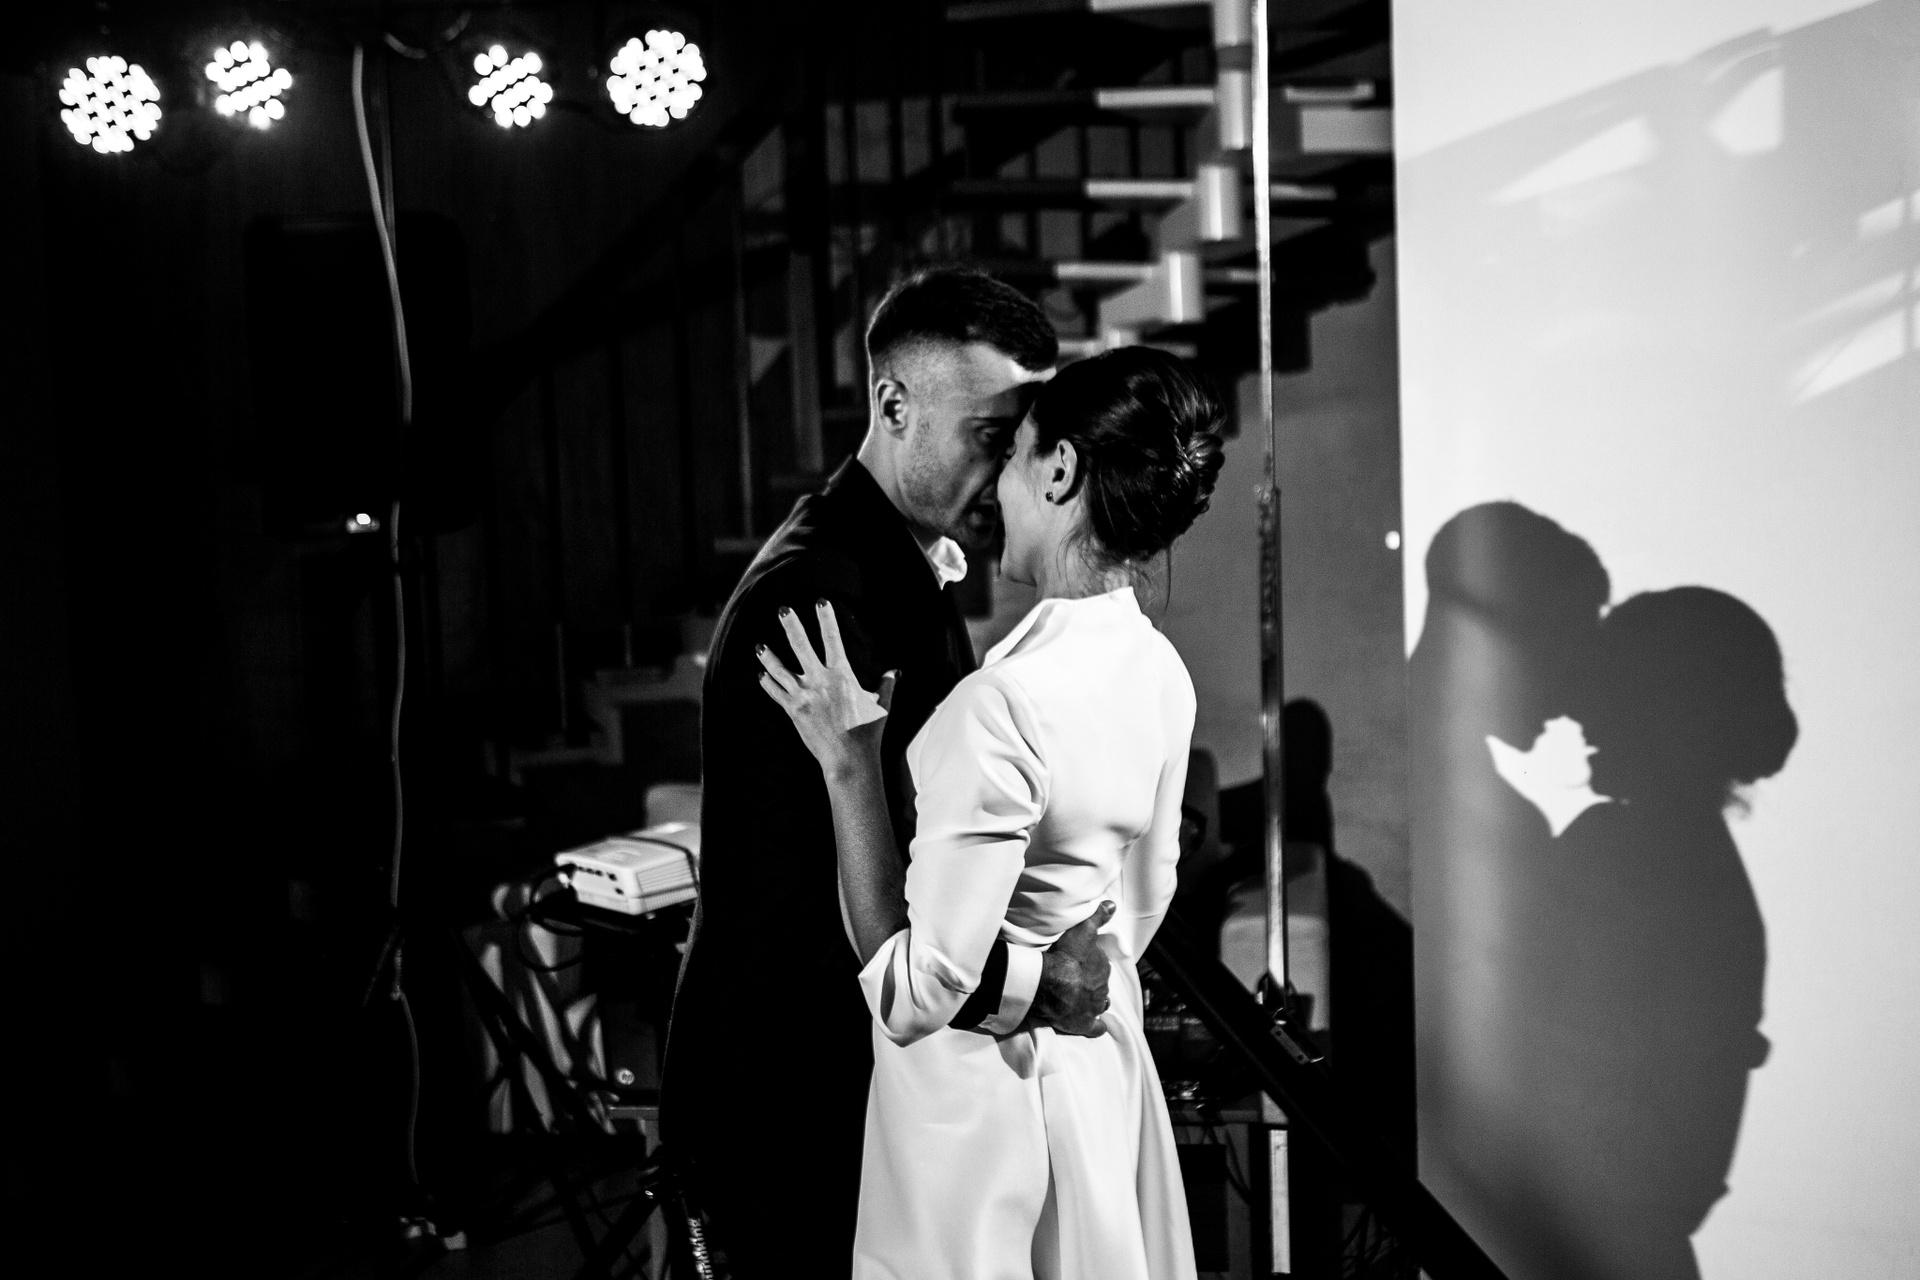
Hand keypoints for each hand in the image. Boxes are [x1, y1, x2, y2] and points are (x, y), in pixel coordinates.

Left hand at [757, 601, 895, 779]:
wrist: (849, 760)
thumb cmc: (869, 732)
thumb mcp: (882, 705)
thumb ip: (886, 685)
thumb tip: (895, 671)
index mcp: (842, 675)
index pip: (833, 639)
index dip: (826, 618)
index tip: (821, 601)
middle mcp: (819, 681)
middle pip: (801, 646)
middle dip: (791, 625)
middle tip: (783, 609)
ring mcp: (803, 696)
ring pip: (780, 669)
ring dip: (769, 656)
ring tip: (758, 645)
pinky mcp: (793, 711)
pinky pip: (775, 693)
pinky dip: (767, 683)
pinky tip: (761, 674)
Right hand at [1024, 902, 1115, 1038]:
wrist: (1049, 983)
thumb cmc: (1065, 955)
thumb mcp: (1083, 930)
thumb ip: (1098, 916)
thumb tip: (1112, 905)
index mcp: (1103, 967)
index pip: (1101, 965)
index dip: (1092, 963)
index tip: (1081, 961)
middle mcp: (1102, 988)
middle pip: (1100, 984)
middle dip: (1093, 982)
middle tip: (1078, 979)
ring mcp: (1094, 1008)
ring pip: (1100, 1004)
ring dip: (1096, 1001)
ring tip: (1084, 998)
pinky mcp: (1083, 1024)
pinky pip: (1095, 1028)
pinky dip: (1096, 1027)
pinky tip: (1094, 1025)